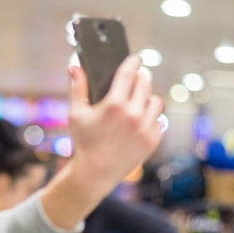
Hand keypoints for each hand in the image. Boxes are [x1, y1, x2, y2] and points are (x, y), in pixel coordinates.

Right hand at [66, 56, 163, 195]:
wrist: (95, 173)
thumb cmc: (83, 142)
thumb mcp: (76, 114)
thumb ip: (77, 87)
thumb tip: (74, 65)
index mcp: (114, 104)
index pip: (129, 73)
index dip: (133, 62)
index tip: (136, 58)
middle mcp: (133, 114)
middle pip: (145, 83)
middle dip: (139, 80)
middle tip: (133, 81)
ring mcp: (145, 128)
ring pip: (156, 101)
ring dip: (147, 98)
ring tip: (138, 102)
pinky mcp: (152, 140)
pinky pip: (159, 121)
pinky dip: (150, 119)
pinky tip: (140, 121)